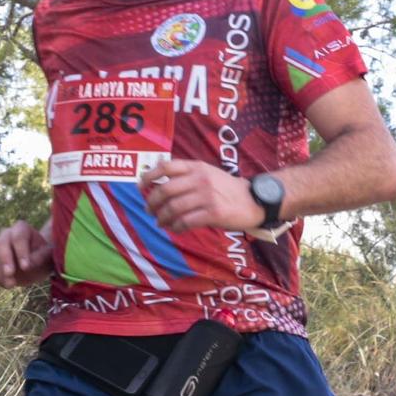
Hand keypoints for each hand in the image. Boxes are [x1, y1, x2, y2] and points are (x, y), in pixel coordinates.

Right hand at [0, 220, 53, 287]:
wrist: (36, 263)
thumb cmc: (43, 257)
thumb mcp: (48, 256)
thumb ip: (40, 258)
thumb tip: (25, 266)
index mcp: (22, 228)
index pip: (18, 238)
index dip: (21, 252)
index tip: (26, 267)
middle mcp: (6, 234)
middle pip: (1, 244)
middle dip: (5, 260)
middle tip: (10, 274)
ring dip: (0, 272)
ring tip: (11, 284)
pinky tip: (6, 283)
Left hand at [140, 159, 261, 232]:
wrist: (254, 200)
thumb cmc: (228, 189)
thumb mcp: (208, 173)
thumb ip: (187, 174)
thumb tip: (159, 180)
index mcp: (197, 167)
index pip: (166, 167)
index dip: (149, 176)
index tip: (141, 187)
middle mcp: (201, 179)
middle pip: (165, 190)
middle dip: (152, 203)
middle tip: (149, 210)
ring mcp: (207, 196)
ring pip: (173, 208)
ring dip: (162, 218)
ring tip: (160, 222)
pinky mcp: (213, 214)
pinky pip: (186, 222)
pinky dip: (176, 227)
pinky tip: (174, 228)